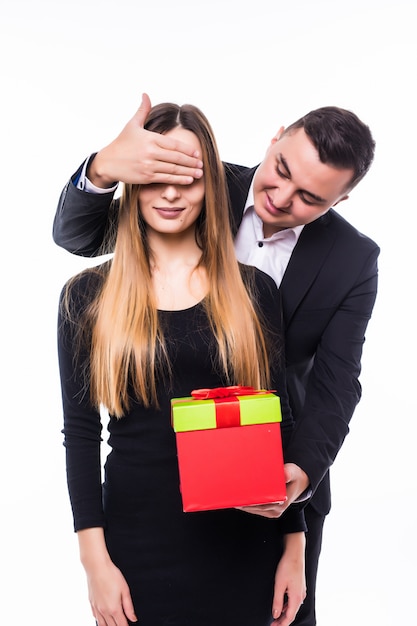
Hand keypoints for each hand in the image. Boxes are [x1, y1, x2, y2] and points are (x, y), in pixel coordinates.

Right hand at [85, 560, 136, 625]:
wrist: (97, 567)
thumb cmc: (111, 575)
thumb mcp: (125, 590)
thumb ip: (129, 606)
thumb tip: (133, 618)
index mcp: (114, 608)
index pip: (121, 625)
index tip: (128, 625)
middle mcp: (104, 611)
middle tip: (122, 623)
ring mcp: (96, 608)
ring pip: (102, 625)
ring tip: (114, 623)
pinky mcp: (91, 604)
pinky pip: (95, 617)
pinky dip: (100, 620)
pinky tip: (104, 617)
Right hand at [88, 93, 203, 187]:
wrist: (108, 162)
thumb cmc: (121, 143)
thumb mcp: (132, 125)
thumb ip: (142, 110)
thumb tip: (146, 94)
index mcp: (150, 138)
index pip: (174, 144)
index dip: (187, 149)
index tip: (197, 152)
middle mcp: (151, 152)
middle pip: (176, 158)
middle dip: (191, 162)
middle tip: (202, 164)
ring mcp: (149, 166)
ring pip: (173, 169)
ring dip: (188, 172)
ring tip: (199, 173)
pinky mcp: (146, 177)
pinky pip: (166, 178)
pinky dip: (178, 179)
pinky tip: (188, 179)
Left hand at [235, 463, 309, 517]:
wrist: (300, 483)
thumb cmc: (295, 476)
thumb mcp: (294, 472)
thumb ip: (289, 472)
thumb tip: (285, 474)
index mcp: (282, 502)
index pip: (262, 503)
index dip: (250, 501)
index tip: (239, 496)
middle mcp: (277, 510)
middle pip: (255, 507)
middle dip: (243, 502)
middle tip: (230, 496)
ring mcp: (272, 512)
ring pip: (253, 510)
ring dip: (243, 504)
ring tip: (231, 498)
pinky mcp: (269, 511)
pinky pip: (255, 509)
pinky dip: (247, 505)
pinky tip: (238, 500)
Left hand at [271, 533, 306, 624]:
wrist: (295, 553)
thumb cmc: (288, 566)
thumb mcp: (279, 585)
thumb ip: (277, 601)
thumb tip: (275, 614)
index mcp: (296, 597)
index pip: (289, 617)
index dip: (281, 624)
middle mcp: (300, 596)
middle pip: (291, 613)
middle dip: (282, 620)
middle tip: (273, 624)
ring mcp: (300, 591)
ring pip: (292, 607)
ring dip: (284, 613)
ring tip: (276, 617)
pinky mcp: (299, 586)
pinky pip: (293, 600)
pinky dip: (287, 605)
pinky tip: (281, 604)